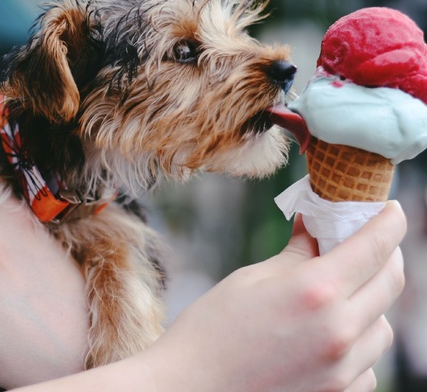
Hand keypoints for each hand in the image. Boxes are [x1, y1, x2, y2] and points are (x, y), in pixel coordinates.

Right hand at [140, 202, 404, 391]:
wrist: (190, 389)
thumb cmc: (210, 330)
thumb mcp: (250, 280)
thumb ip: (295, 254)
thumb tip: (315, 226)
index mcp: (315, 291)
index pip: (374, 246)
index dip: (389, 221)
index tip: (391, 209)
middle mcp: (339, 331)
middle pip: (390, 282)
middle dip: (386, 255)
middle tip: (368, 243)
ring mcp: (341, 369)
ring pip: (383, 326)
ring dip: (371, 301)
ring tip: (341, 293)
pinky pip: (368, 362)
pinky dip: (358, 343)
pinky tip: (328, 334)